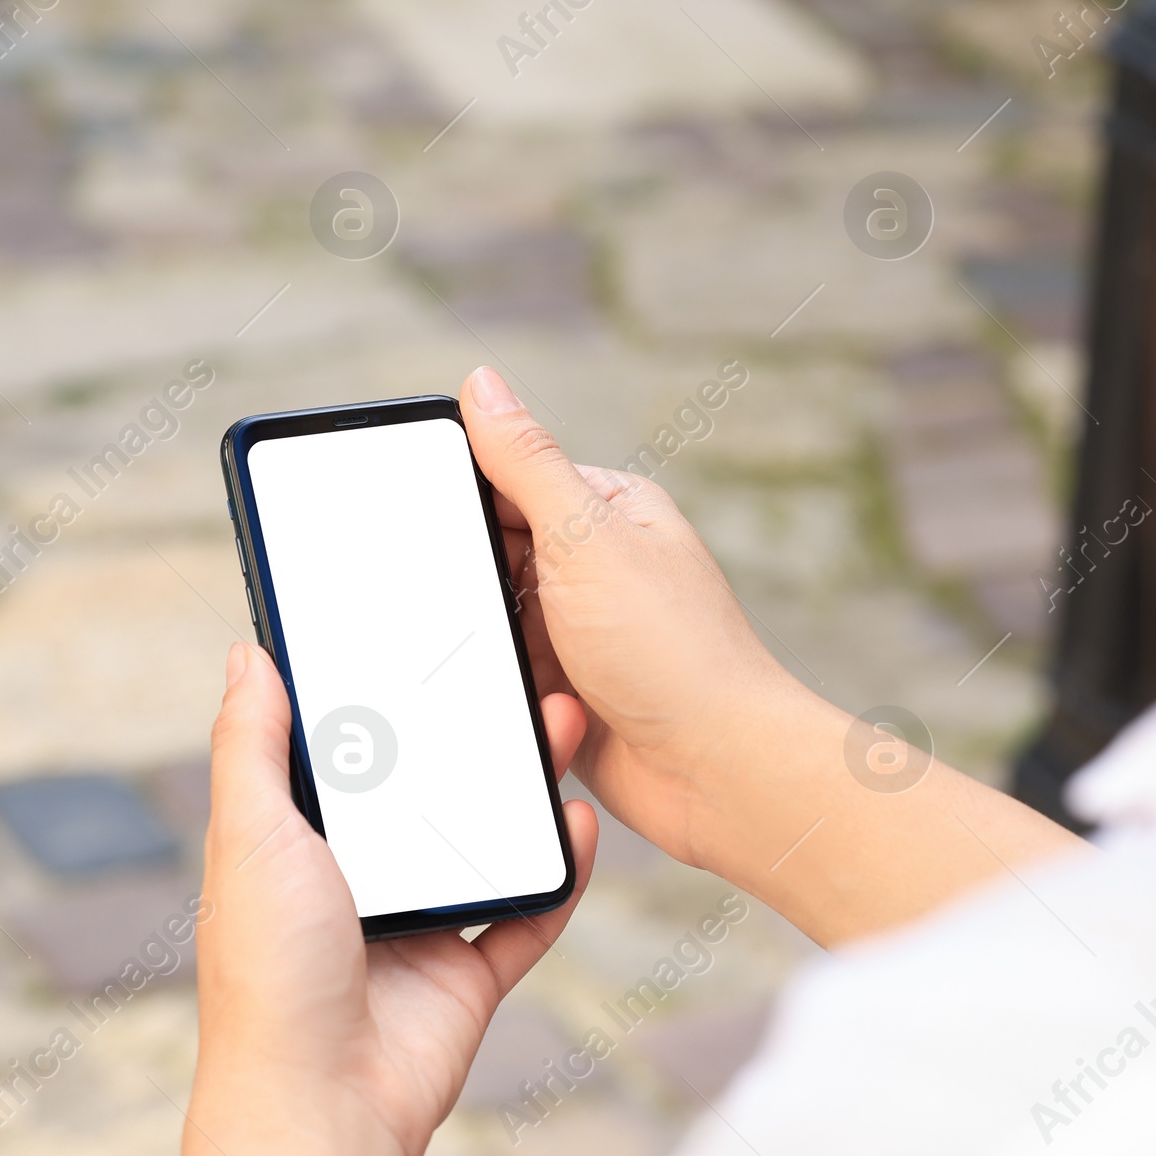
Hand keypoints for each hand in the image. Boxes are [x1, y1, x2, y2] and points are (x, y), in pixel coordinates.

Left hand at [197, 638, 598, 1155]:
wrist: (319, 1104)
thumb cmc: (267, 974)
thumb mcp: (250, 836)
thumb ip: (250, 746)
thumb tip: (245, 655)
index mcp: (297, 846)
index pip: (344, 755)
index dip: (381, 701)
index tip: (423, 640)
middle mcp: (358, 882)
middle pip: (426, 791)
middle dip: (471, 734)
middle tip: (513, 676)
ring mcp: (417, 930)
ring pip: (484, 842)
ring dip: (523, 787)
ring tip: (560, 723)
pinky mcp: (468, 977)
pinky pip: (529, 914)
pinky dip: (561, 872)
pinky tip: (578, 821)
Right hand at [460, 367, 1089, 945]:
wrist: (720, 773)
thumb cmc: (673, 651)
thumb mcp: (586, 539)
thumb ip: (525, 463)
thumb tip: (482, 382)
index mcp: (606, 510)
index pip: (504, 481)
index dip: (462, 508)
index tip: (436, 535)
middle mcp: (593, 568)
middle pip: (488, 560)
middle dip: (478, 596)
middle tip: (504, 622)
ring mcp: (579, 636)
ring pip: (490, 631)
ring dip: (502, 659)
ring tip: (549, 679)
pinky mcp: (568, 698)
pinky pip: (507, 688)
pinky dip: (516, 702)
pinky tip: (549, 713)